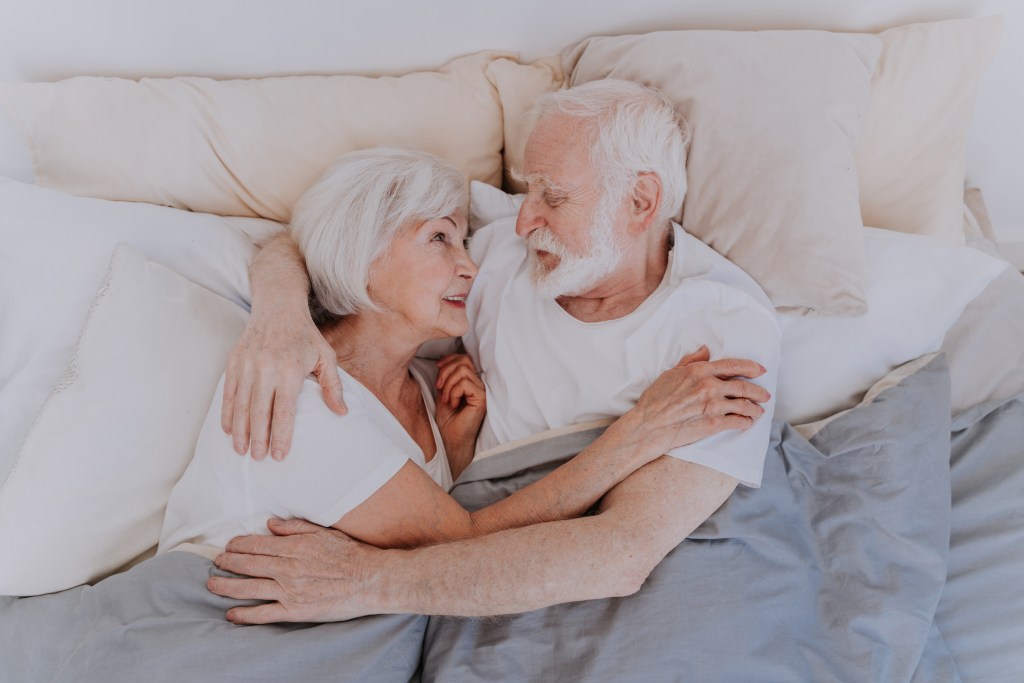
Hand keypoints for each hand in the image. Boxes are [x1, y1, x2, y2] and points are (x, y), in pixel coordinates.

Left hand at [208, 518, 377, 623]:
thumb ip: (296, 527)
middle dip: (228, 563)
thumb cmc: (350, 554)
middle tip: (216, 562)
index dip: (239, 545)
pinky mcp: (296, 611)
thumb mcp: (324, 532)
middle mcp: (288, 568)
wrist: (370, 579)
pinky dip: (246, 614)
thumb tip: (271, 524)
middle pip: (249, 565)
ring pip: (250, 588)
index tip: (229, 546)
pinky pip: (264, 614)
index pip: (258, 545)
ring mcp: (290, 591)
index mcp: (294, 547)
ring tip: (212, 585)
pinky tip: (232, 614)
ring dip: (227, 586)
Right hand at [221, 313, 344, 460]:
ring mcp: (247, 366)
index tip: (279, 455)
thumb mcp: (326, 357)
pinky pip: (229, 393)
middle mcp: (265, 369)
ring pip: (241, 405)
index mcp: (289, 370)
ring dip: (240, 431)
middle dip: (258, 439)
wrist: (277, 308)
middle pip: (259, 413)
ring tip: (241, 451)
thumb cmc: (305, 336)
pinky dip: (227, 413)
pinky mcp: (234, 362)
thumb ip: (333, 386)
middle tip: (259, 459)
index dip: (280, 436)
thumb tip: (342, 413)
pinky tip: (229, 430)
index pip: (283, 411)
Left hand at [434, 354, 485, 459]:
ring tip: (446, 399)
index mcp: (471, 381)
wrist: (451, 439)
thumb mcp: (443, 391)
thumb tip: (442, 359)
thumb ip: (445, 377)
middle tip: (438, 386)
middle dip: (446, 370)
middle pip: (464, 361)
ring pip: (463, 371)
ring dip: (448, 384)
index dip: (449, 359)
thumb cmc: (448, 419)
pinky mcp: (481, 399)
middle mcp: (479, 384)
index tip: (437, 367)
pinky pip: (464, 384)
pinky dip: (453, 392)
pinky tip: (452, 404)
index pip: (464, 358)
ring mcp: (482, 391)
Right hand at [634, 345, 769, 451]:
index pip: (733, 365)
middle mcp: (709, 386)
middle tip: (765, 395)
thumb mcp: (670, 374)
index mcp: (699, 371)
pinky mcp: (713, 424)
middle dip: (759, 391)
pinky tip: (748, 422)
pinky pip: (738, 421)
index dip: (751, 367)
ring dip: (755, 408)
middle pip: (744, 386)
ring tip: (759, 411)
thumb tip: (706, 350)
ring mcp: (712, 406)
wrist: (649, 426)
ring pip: (744, 405)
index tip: (761, 370)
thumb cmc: (655, 400)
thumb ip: (690, 361)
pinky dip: (746, 422)